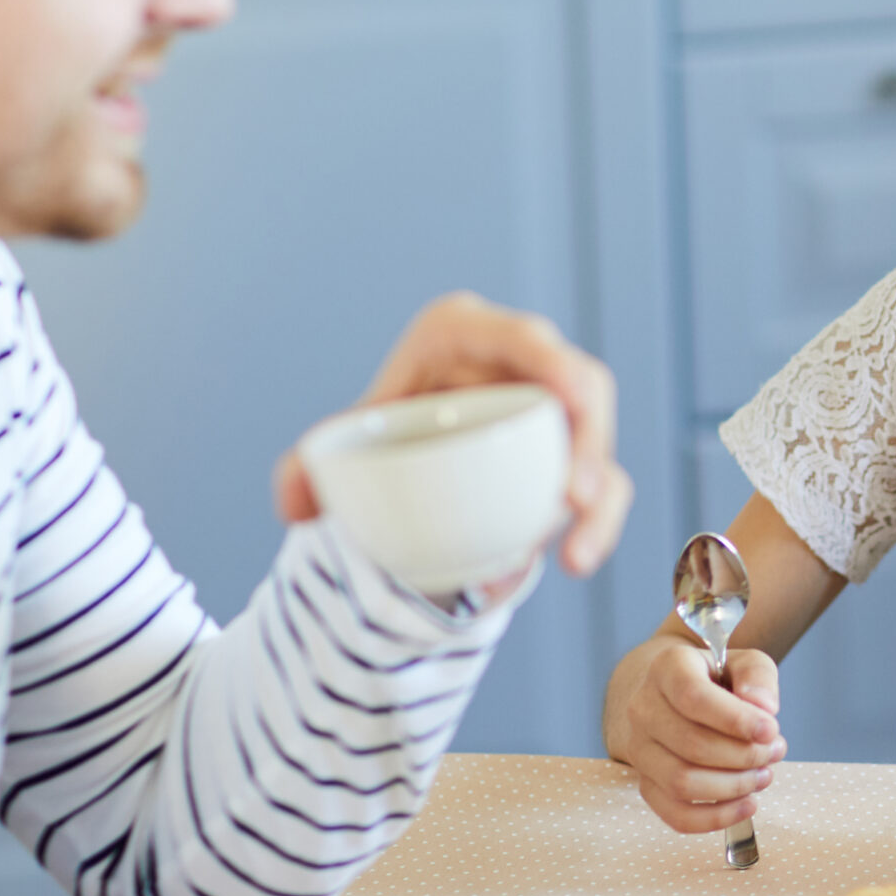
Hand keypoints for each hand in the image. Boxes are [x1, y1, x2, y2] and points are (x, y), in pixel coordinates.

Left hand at [274, 292, 633, 580]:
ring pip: (597, 442)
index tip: (568, 400)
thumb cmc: (381, 430)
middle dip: (590, 440)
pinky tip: (577, 560)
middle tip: (572, 498)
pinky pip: (600, 484)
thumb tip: (295, 505)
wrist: (402, 456)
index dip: (553, 360)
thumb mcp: (339, 444)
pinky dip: (596, 523)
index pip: (520, 335)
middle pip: (581, 387)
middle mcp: (523, 365)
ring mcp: (554, 413)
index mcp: (466, 334)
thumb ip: (305, 468)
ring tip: (576, 554)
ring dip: (597, 497)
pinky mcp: (570, 457)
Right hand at [606, 634, 785, 833]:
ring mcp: (640, 750)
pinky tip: (747, 805)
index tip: (770, 730)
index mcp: (667, 669)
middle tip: (774, 751)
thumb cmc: (718, 680)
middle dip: (744, 755)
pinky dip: (715, 818)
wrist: (678, 697)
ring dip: (733, 786)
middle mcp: (643, 709)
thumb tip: (764, 709)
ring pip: (682, 783)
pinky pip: (675, 814)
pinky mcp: (646, 783)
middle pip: (691, 744)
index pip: (692, 697)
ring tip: (763, 774)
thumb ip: (758, 677)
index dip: (734, 719)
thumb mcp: (745, 663)